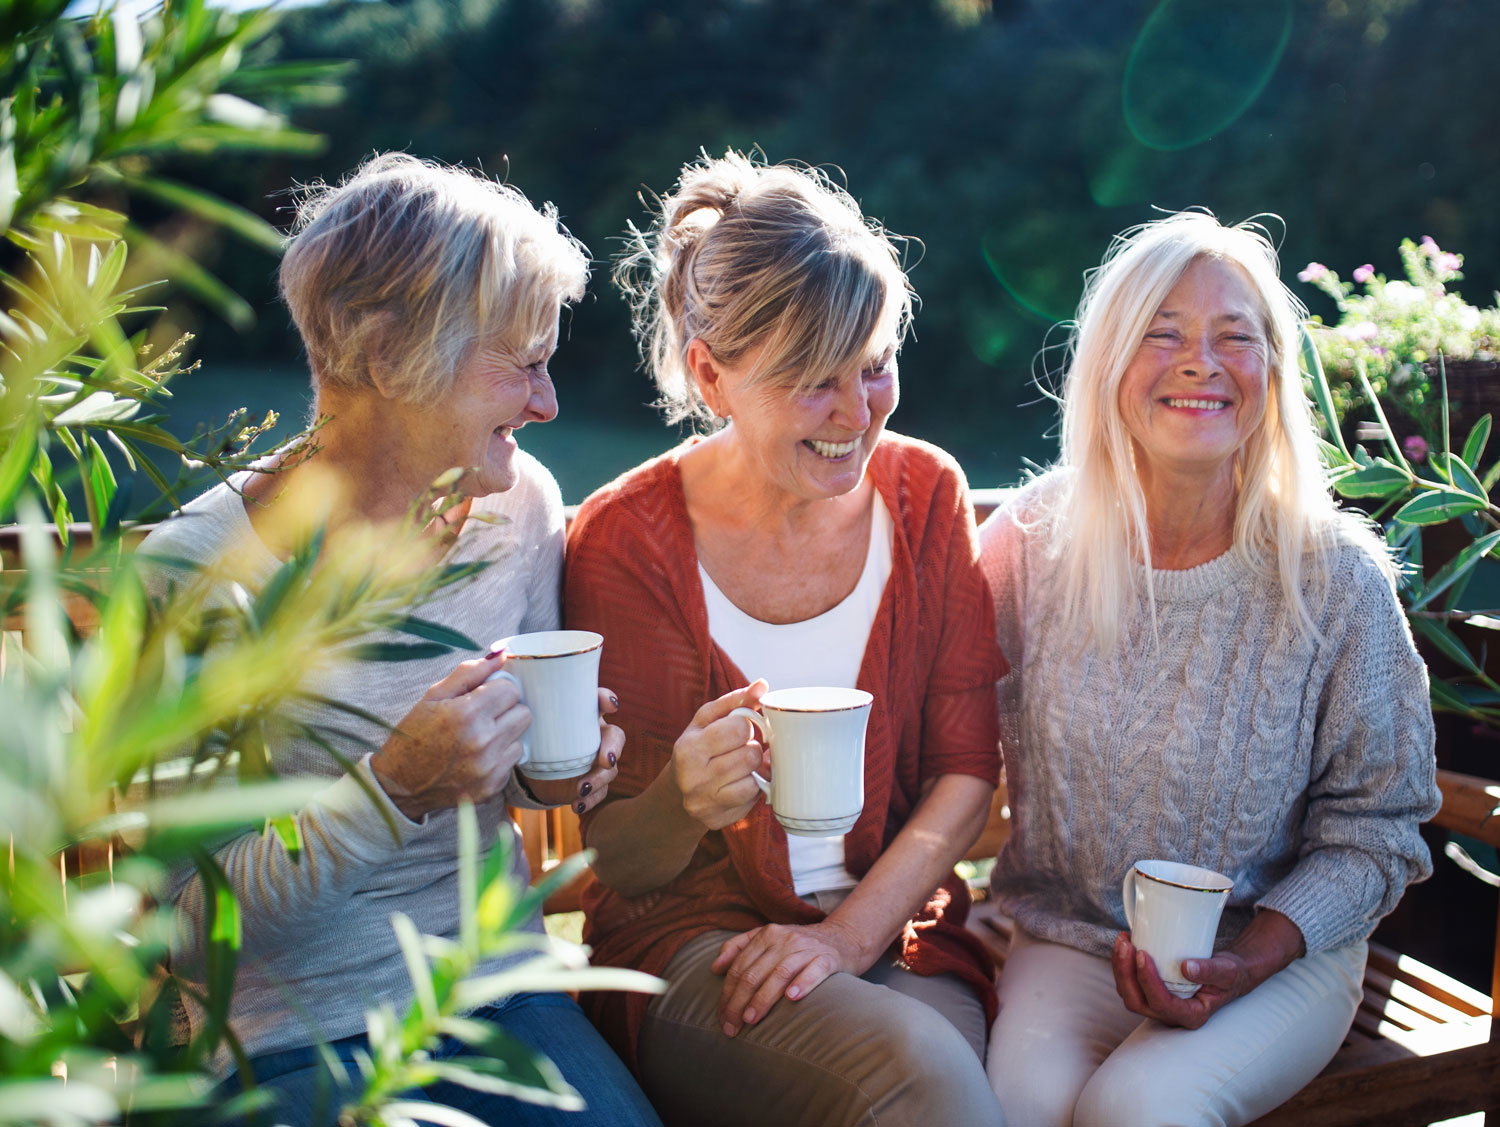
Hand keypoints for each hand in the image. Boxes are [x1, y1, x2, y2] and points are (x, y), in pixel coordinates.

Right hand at [370, 649, 528, 819]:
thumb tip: (502, 654)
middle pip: (523, 712)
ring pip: (522, 737)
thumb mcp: (434, 695)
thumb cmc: (414, 735)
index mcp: (466, 714)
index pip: (511, 689)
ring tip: (478, 738)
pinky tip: (476, 757)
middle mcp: (482, 742)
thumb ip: (470, 672)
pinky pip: (513, 761)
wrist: (399, 784)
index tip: (482, 696)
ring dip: (505, 734)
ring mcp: (489, 768)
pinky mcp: (493, 787)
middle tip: (482, 716)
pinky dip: (500, 756)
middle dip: (506, 710)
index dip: (497, 689)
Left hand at [519, 687, 624, 813]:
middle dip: (613, 747)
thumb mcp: (521, 715)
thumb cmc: (528, 734)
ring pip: (611, 768)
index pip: (601, 701)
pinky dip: (591, 800)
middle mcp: (593, 735)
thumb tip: (496, 658)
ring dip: (600, 778)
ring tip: (582, 788)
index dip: (607, 700)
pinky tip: (577, 804)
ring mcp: (593, 761)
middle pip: (615, 736)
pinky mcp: (588, 783)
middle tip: (604, 759)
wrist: (527, 769)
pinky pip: (600, 793)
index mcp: (581, 714)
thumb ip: (513, 693)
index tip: (608, 705)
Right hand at [671, 680, 768, 830]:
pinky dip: (752, 789)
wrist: (677, 793)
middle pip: (750, 755)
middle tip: (742, 749)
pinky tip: (740, 783)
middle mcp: (693, 777)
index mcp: (689, 747)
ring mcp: (704, 802)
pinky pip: (752, 800)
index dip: (747, 727)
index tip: (741, 730)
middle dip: (752, 748)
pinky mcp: (717, 820)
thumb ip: (736, 701)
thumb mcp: (709, 720)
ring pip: (754, 779)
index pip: (739, 728)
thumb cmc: (699, 747)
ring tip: (742, 766)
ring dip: (754, 770)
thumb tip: (762, 685)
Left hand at [711, 917, 869, 1035]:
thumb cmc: (801, 945)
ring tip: (751, 1019)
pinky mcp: (828, 958)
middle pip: (755, 973)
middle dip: (738, 1002)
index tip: (721, 1018)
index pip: (740, 967)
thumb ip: (739, 947)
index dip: (727, 993)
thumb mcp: (769, 938)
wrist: (844, 938)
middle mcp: (784, 939)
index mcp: (766, 934)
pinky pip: (814, 970)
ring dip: (762, 998)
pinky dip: (802, 983)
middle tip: (731, 1027)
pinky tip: (792, 998)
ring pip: (779, 974)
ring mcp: (807, 948)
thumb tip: (714, 968)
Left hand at [1110, 933, 1255, 1028]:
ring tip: (1123, 940)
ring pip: (1128, 993)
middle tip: (1126, 944)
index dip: (1148, 980)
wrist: (1226, 973)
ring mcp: (1158, 1006)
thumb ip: (1210, 971)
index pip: (1162, 1003)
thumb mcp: (1227, 972)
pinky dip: (1122, 965)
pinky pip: (1129, 984)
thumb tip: (1186, 967)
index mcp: (1191, 1015)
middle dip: (1125, 973)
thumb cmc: (1229, 975)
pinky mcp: (1150, 994)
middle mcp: (1171, 1015)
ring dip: (1120, 967)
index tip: (1143, 953)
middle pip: (1137, 1001)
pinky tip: (1126, 944)